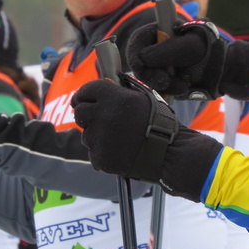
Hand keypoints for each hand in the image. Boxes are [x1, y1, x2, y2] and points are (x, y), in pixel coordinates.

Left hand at [73, 76, 222, 200]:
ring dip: (97, 136)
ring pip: (86, 135)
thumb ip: (119, 92)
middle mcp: (103, 115)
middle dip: (87, 116)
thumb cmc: (160, 124)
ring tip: (119, 140)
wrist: (169, 153)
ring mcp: (100, 138)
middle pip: (79, 113)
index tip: (81, 100)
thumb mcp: (142, 98)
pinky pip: (94, 153)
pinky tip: (120, 152)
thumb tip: (100, 91)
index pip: (86, 91)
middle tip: (100, 121)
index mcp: (114, 97)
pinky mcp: (100, 158)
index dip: (83, 95)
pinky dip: (103, 154)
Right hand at [126, 19, 248, 99]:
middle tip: (166, 81)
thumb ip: (165, 50)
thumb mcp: (189, 46)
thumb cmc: (209, 49)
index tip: (144, 67)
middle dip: (152, 75)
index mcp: (160, 31)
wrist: (225, 68)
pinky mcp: (167, 78)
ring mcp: (161, 64)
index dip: (136, 56)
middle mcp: (157, 47)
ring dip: (165, 84)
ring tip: (183, 83)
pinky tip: (184, 86)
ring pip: (150, 79)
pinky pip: (160, 88)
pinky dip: (171, 90)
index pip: (137, 42)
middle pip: (140, 64)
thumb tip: (143, 58)